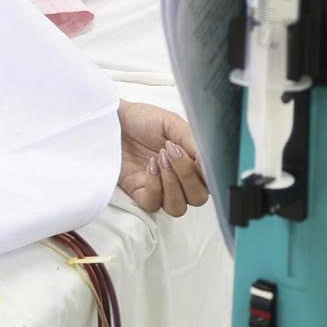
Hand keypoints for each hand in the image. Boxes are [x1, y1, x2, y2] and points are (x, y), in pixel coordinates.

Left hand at [117, 101, 210, 216]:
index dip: (208, 176)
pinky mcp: (139, 193)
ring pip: (178, 207)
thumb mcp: (174, 124)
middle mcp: (179, 181)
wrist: (116, 118)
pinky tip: (150, 165)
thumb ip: (194, 143)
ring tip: (160, 157)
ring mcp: (159, 189)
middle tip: (172, 152)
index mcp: (192, 164)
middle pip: (197, 199)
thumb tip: (208, 163)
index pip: (211, 183)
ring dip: (171, 183)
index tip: (199, 159)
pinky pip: (153, 204)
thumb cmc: (145, 120)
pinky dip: (154, 186)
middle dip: (187, 176)